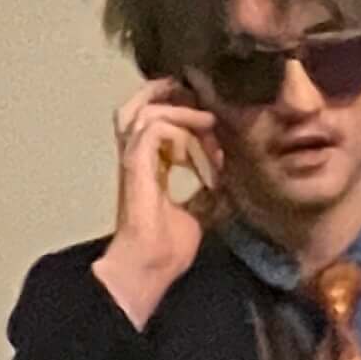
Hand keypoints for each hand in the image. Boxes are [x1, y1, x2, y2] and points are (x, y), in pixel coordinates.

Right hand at [92, 79, 219, 327]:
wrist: (152, 265)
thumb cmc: (169, 245)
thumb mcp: (200, 211)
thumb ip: (208, 190)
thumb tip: (227, 178)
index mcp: (147, 166)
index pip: (155, 124)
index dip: (184, 118)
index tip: (215, 129)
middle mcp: (136, 156)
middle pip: (137, 105)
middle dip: (167, 94)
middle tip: (200, 98)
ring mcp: (133, 158)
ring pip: (146, 110)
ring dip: (182, 112)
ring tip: (208, 121)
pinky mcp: (135, 163)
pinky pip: (155, 127)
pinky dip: (181, 128)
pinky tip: (203, 141)